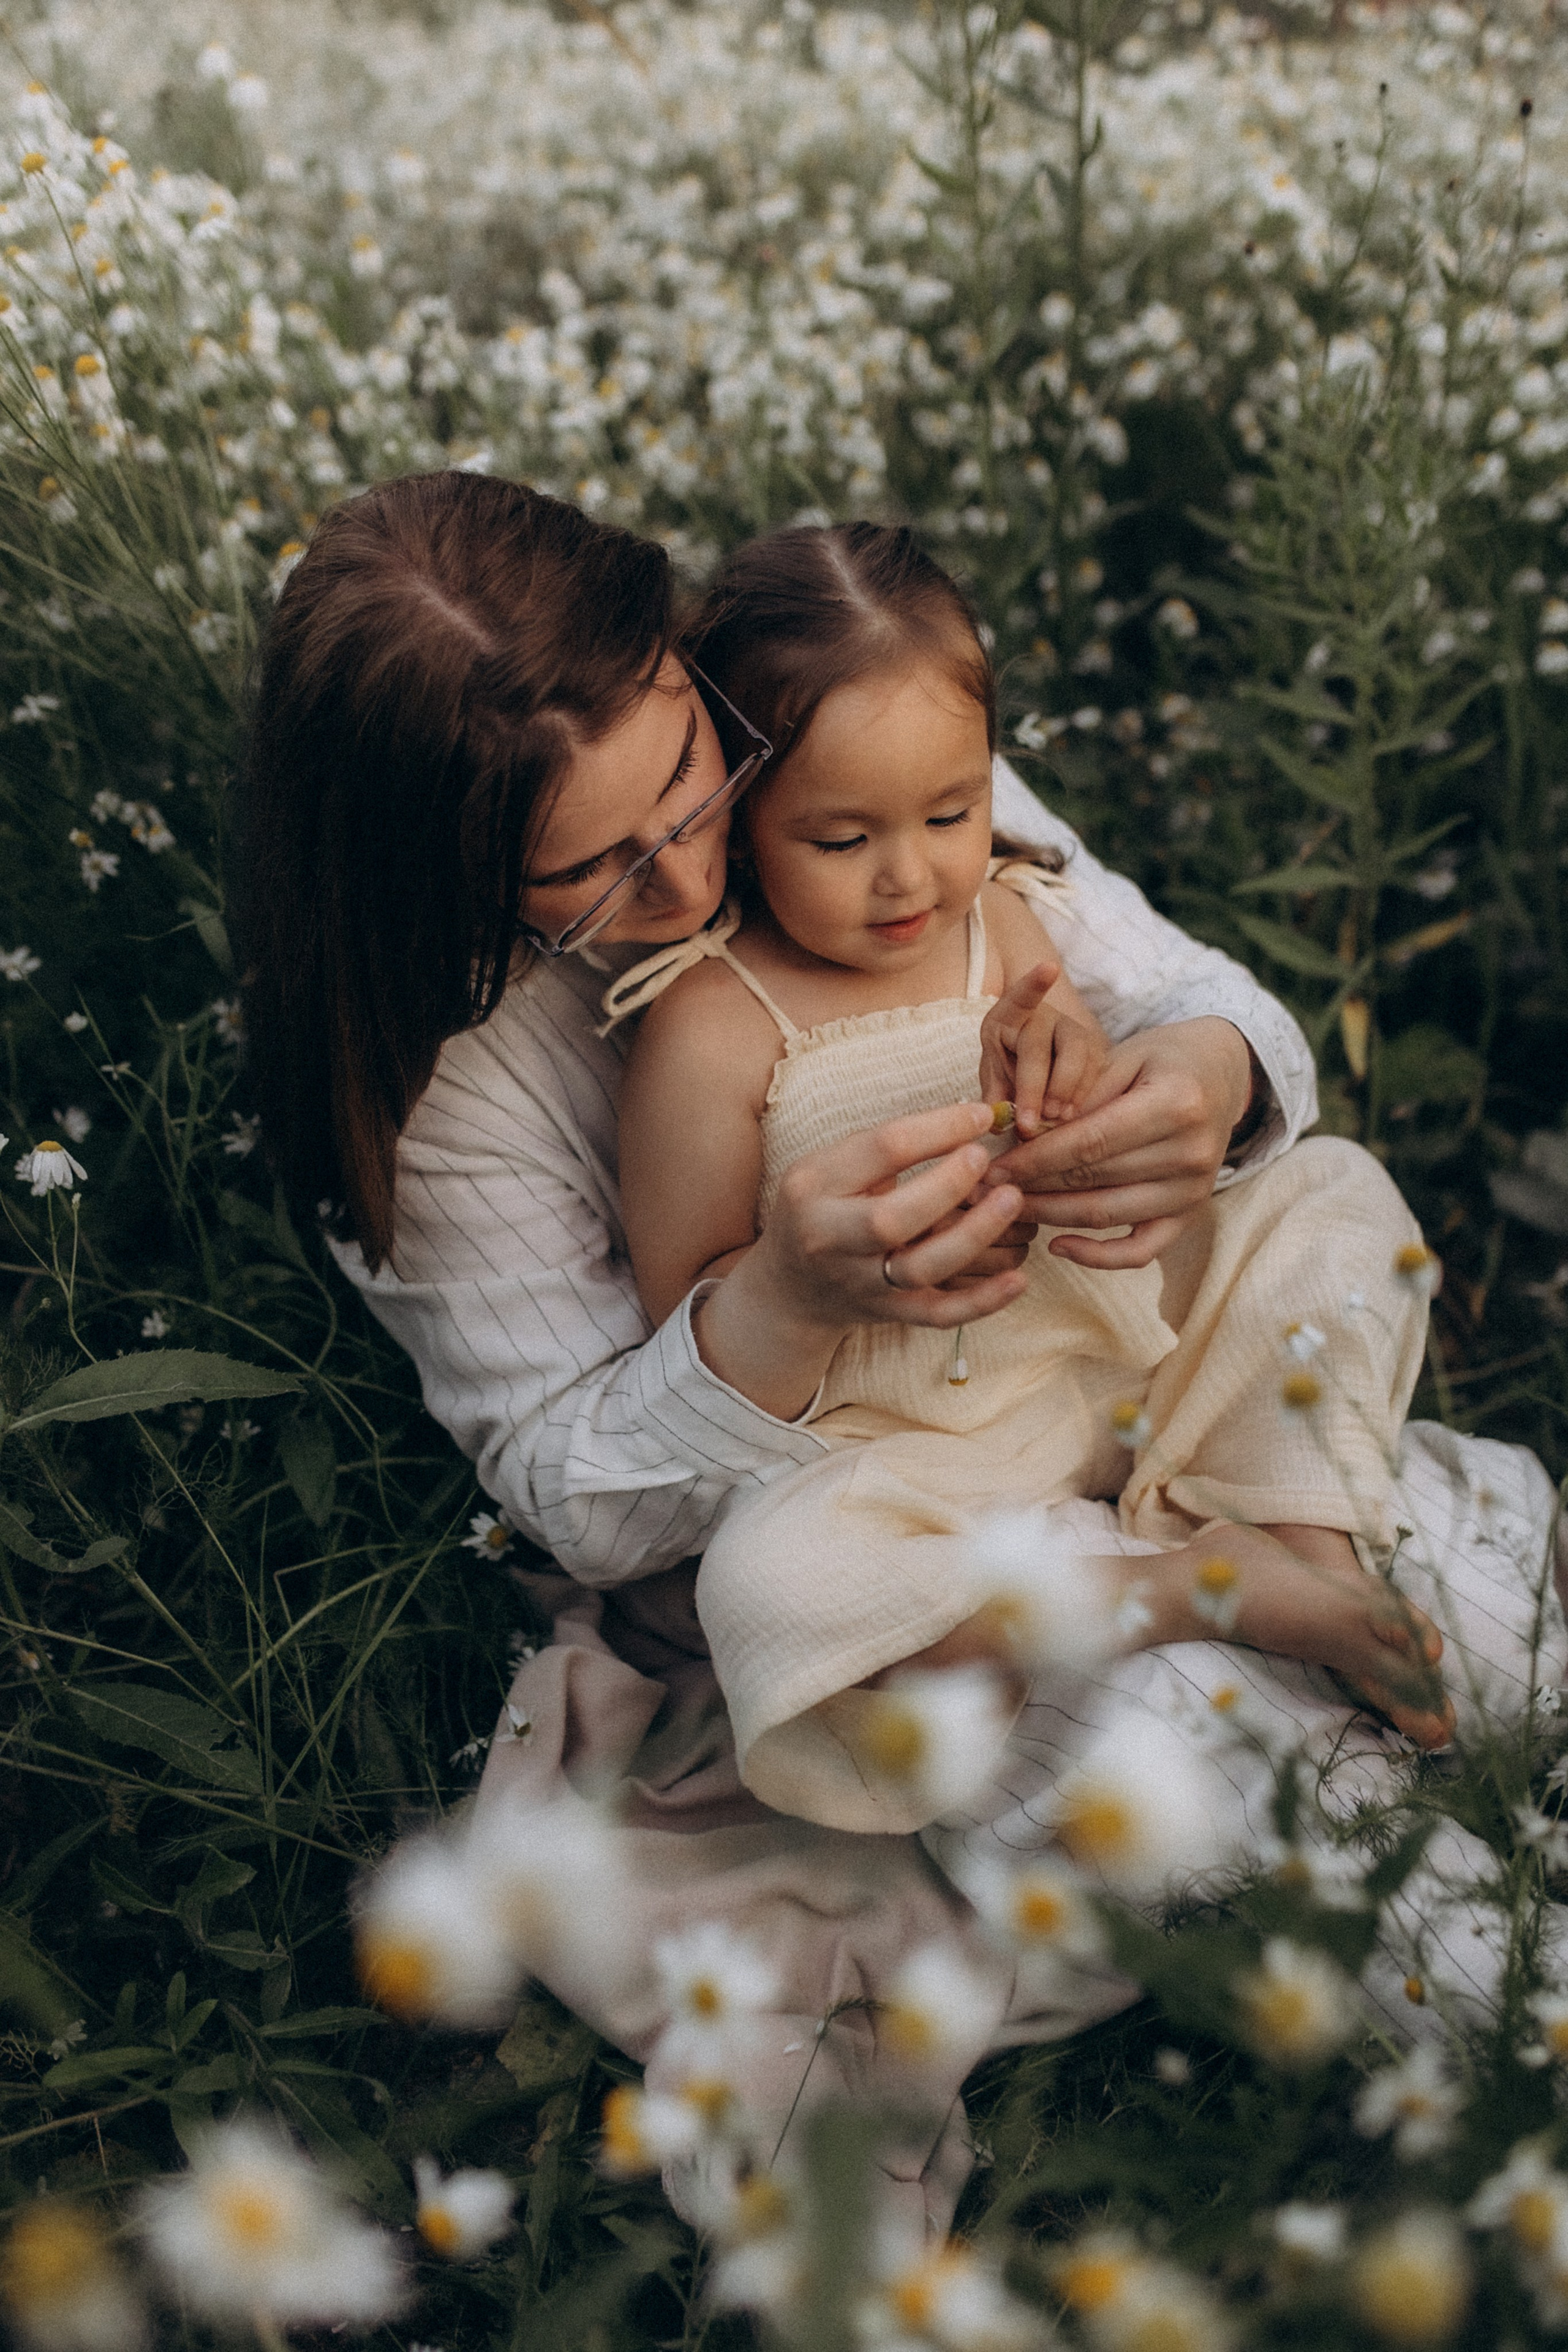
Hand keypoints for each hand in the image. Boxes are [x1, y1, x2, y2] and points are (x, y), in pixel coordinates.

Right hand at [695, 1100, 1027, 1418]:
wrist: (791, 1287)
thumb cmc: (822, 1208)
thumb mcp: (828, 1167)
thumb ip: (884, 1148)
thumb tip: (969, 1119)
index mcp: (814, 1187)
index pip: (881, 1150)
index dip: (939, 1128)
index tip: (982, 1115)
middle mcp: (830, 1238)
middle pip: (891, 1219)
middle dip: (947, 1185)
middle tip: (987, 1158)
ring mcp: (860, 1282)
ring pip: (919, 1269)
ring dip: (972, 1236)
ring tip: (1012, 1201)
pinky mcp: (889, 1313)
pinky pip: (938, 1315)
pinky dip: (981, 1302)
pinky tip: (1017, 1280)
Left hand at [979, 959, 1108, 1136]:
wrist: (1030, 1061)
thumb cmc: (1006, 1063)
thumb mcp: (992, 1074)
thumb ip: (993, 1093)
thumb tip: (994, 1118)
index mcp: (1011, 1014)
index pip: (1022, 996)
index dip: (1035, 982)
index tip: (1049, 968)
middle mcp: (1045, 1015)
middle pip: (1044, 1044)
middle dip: (1037, 1086)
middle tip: (1032, 1122)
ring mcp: (1072, 1028)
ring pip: (1078, 1052)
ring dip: (1066, 1090)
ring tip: (1054, 1119)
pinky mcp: (1093, 1047)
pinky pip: (1095, 1067)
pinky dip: (1083, 1093)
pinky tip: (1072, 1113)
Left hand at [984, 1017, 1254, 1268]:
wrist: (1221, 1075)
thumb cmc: (1163, 1060)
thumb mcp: (1123, 1058)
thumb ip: (1080, 1097)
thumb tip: (1025, 1137)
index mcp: (1177, 1103)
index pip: (1091, 1140)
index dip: (1036, 1158)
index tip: (994, 1165)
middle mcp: (1192, 1152)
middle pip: (1095, 1179)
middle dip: (1034, 1185)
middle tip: (987, 1189)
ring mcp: (1195, 1190)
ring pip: (1107, 1215)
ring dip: (1052, 1216)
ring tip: (1008, 1209)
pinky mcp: (1190, 1215)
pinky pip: (1141, 1250)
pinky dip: (1099, 1257)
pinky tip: (1058, 1245)